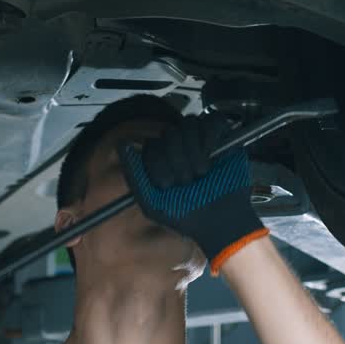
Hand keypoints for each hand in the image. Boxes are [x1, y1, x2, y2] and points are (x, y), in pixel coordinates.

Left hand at [120, 114, 267, 274]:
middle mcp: (181, 148)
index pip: (154, 144)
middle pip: (170, 133)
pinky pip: (212, 121)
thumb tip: (122, 147)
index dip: (159, 162)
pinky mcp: (222, 138)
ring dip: (193, 150)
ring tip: (201, 172)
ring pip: (189, 125)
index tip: (168, 184)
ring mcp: (201, 141)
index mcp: (164, 159)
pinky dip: (210, 136)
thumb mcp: (153, 204)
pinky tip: (212, 156)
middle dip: (177, 159)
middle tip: (187, 181)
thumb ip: (136, 178)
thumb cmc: (187, 217)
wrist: (220, 222)